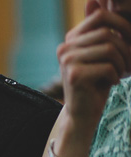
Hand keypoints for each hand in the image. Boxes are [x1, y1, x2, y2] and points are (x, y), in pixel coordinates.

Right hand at [58, 2, 130, 132]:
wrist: (83, 112)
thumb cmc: (95, 82)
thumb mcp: (99, 54)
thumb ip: (98, 30)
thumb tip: (94, 0)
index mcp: (70, 40)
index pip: (100, 17)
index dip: (121, 25)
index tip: (127, 42)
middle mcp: (65, 48)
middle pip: (106, 33)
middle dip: (124, 48)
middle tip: (127, 63)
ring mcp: (67, 61)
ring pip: (110, 49)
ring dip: (122, 63)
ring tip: (119, 74)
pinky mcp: (75, 75)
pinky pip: (108, 66)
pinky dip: (115, 76)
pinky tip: (110, 84)